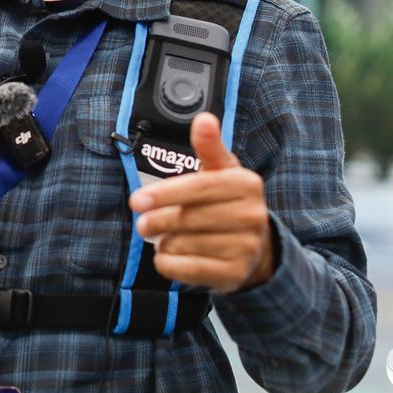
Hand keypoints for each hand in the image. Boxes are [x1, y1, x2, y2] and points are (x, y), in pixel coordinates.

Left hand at [128, 113, 274, 292]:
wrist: (257, 247)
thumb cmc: (228, 202)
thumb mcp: (222, 171)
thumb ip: (209, 147)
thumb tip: (204, 119)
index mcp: (246, 183)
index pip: (199, 187)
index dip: (165, 194)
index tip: (135, 201)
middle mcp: (252, 215)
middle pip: (189, 218)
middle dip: (158, 221)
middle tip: (142, 224)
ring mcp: (247, 246)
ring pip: (186, 245)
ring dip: (166, 243)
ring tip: (164, 238)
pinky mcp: (236, 273)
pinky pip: (190, 270)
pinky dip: (170, 264)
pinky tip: (167, 256)